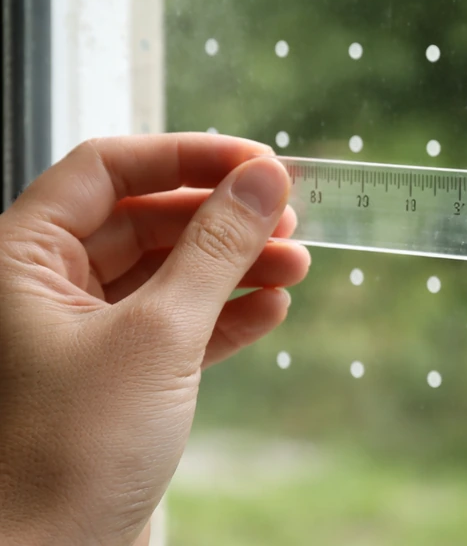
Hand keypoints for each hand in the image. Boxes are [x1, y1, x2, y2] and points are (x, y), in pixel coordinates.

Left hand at [0, 134, 310, 545]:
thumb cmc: (68, 452)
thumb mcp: (158, 334)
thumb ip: (216, 248)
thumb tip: (265, 179)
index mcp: (23, 257)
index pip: (107, 169)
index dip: (186, 156)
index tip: (256, 164)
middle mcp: (46, 285)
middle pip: (146, 218)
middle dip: (221, 218)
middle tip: (287, 217)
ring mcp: (84, 332)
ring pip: (168, 272)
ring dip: (235, 265)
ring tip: (297, 265)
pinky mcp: (116, 376)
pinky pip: (177, 323)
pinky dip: (226, 314)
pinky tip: (272, 311)